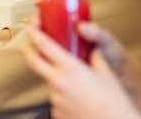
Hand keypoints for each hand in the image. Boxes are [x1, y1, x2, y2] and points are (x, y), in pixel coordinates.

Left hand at [21, 23, 140, 118]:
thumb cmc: (115, 103)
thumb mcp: (107, 75)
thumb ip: (96, 59)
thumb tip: (93, 52)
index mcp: (71, 69)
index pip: (46, 47)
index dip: (34, 35)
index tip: (29, 29)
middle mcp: (59, 83)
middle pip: (35, 63)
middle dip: (28, 52)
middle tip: (25, 47)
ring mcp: (56, 99)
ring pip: (51, 84)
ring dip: (58, 83)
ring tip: (80, 90)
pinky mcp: (56, 114)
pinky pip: (57, 101)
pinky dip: (64, 99)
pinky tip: (79, 102)